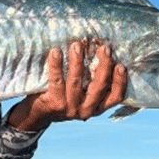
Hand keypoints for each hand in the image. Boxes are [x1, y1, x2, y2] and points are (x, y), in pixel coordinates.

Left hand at [7, 40, 126, 131]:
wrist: (38, 113)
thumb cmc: (63, 95)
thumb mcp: (82, 92)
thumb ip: (92, 78)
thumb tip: (100, 49)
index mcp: (97, 106)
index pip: (115, 97)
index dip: (120, 82)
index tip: (121, 65)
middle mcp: (86, 109)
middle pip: (99, 87)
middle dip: (103, 66)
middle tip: (104, 48)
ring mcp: (70, 108)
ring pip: (76, 82)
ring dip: (77, 62)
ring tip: (77, 45)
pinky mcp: (54, 103)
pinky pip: (56, 81)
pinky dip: (56, 65)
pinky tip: (56, 51)